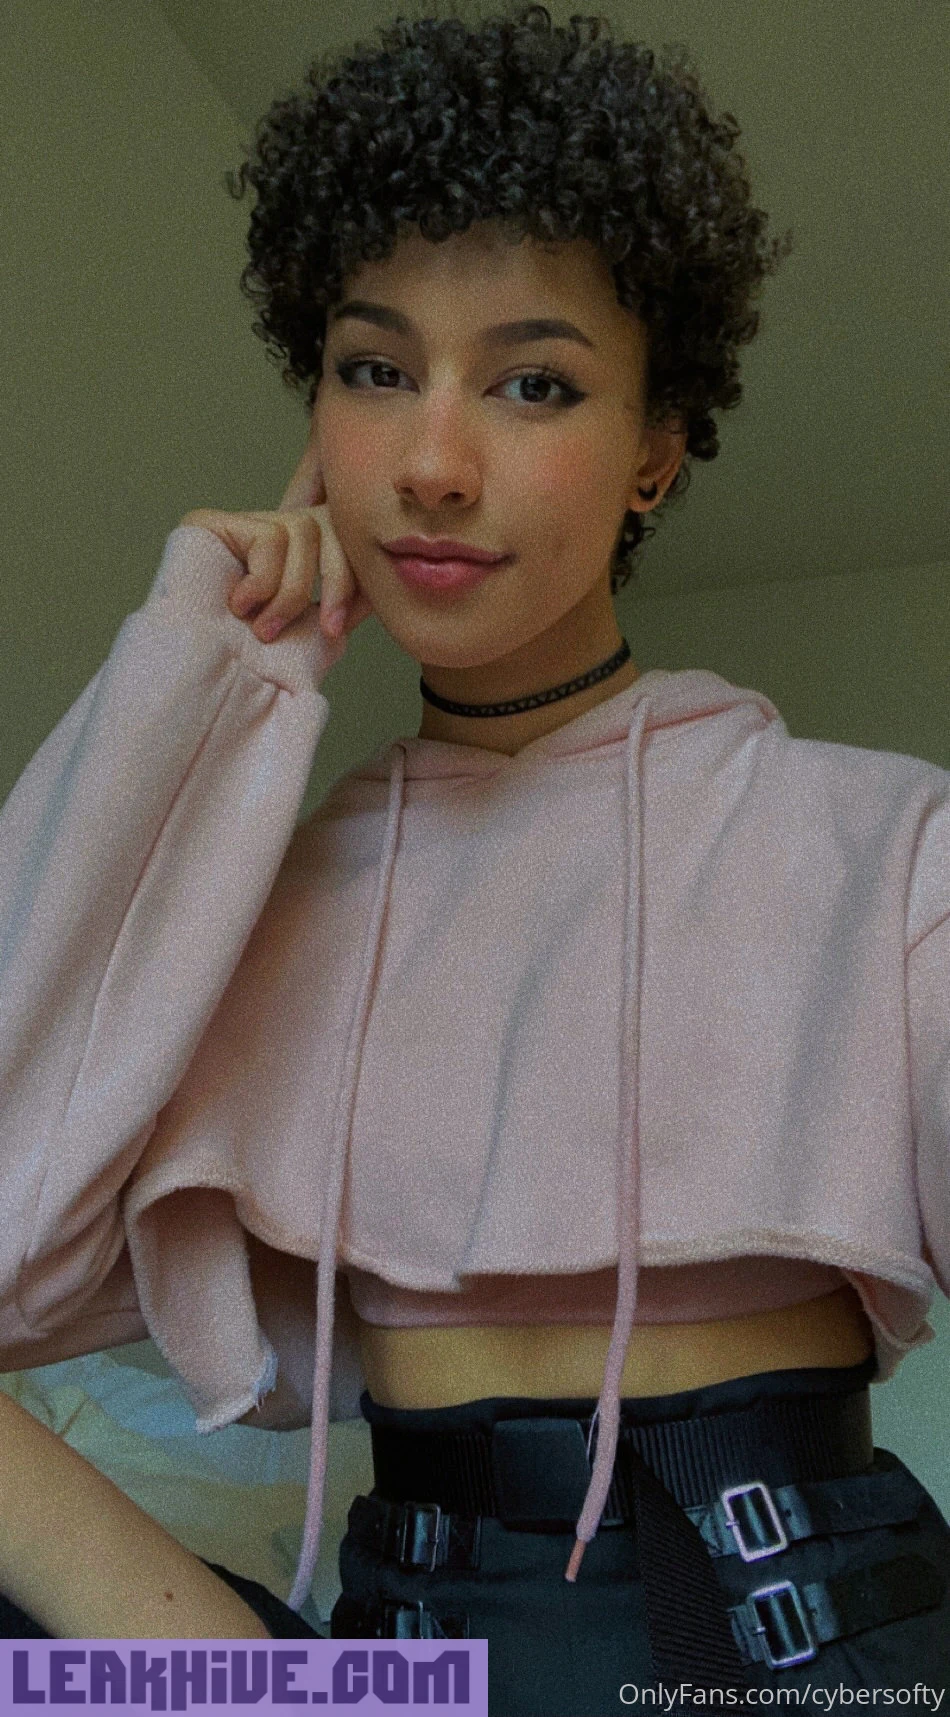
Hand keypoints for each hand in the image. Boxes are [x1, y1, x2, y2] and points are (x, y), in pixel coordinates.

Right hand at [179, 426, 372, 645]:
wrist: (201, 675)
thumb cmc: (250, 663)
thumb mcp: (310, 632)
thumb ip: (342, 606)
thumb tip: (376, 592)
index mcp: (305, 556)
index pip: (349, 545)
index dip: (353, 581)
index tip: (338, 628)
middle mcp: (278, 533)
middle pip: (333, 528)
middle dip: (336, 583)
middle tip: (323, 629)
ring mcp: (247, 524)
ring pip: (301, 532)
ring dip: (290, 592)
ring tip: (264, 627)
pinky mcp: (214, 522)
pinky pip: (270, 536)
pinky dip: (263, 579)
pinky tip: (241, 604)